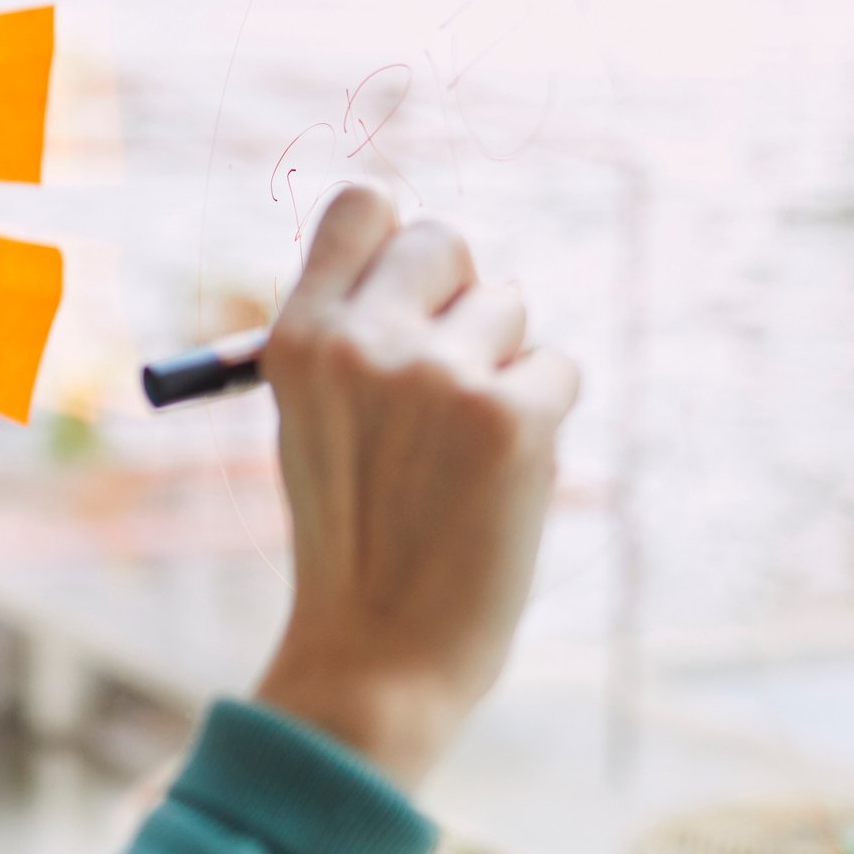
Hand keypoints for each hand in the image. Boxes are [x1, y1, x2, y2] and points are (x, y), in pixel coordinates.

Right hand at [251, 185, 580, 792]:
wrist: (379, 648)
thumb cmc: (348, 531)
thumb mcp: (311, 416)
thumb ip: (354, 333)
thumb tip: (431, 258)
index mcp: (297, 339)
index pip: (362, 205)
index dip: (395, 234)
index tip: (409, 279)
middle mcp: (361, 342)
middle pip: (444, 239)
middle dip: (460, 292)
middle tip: (451, 367)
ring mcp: (437, 376)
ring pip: (509, 304)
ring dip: (502, 360)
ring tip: (464, 443)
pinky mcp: (511, 416)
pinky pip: (556, 365)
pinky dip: (543, 412)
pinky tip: (502, 471)